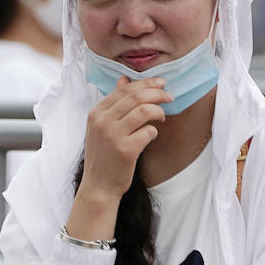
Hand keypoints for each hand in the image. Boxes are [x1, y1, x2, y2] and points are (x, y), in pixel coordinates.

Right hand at [78, 77, 172, 200]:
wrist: (98, 185)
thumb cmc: (103, 155)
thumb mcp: (101, 127)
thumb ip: (113, 104)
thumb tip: (124, 80)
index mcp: (95, 114)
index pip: (123, 90)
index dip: (145, 84)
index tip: (160, 84)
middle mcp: (101, 122)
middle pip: (135, 97)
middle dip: (157, 93)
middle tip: (169, 97)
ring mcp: (112, 136)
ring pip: (144, 111)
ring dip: (158, 111)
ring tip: (162, 117)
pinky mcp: (125, 150)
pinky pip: (149, 131)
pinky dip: (154, 131)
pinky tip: (151, 136)